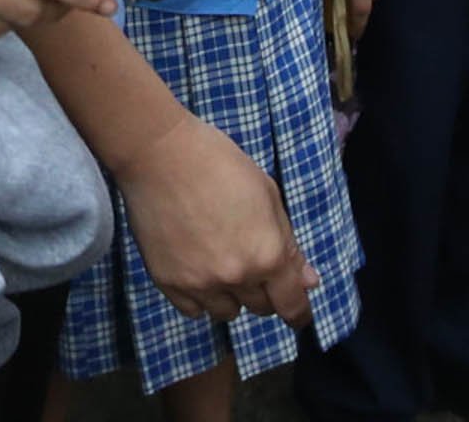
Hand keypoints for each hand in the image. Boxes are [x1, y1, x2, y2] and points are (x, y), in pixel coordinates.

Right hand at [115, 110, 313, 326]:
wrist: (160, 154)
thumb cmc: (220, 163)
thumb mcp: (267, 194)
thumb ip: (288, 243)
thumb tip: (308, 281)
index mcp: (267, 254)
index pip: (291, 304)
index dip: (299, 313)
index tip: (298, 314)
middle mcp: (236, 277)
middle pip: (260, 308)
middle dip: (264, 291)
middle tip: (252, 262)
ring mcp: (199, 283)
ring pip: (227, 313)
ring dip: (232, 296)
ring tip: (222, 263)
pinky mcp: (168, 282)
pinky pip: (194, 311)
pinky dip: (201, 298)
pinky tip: (199, 271)